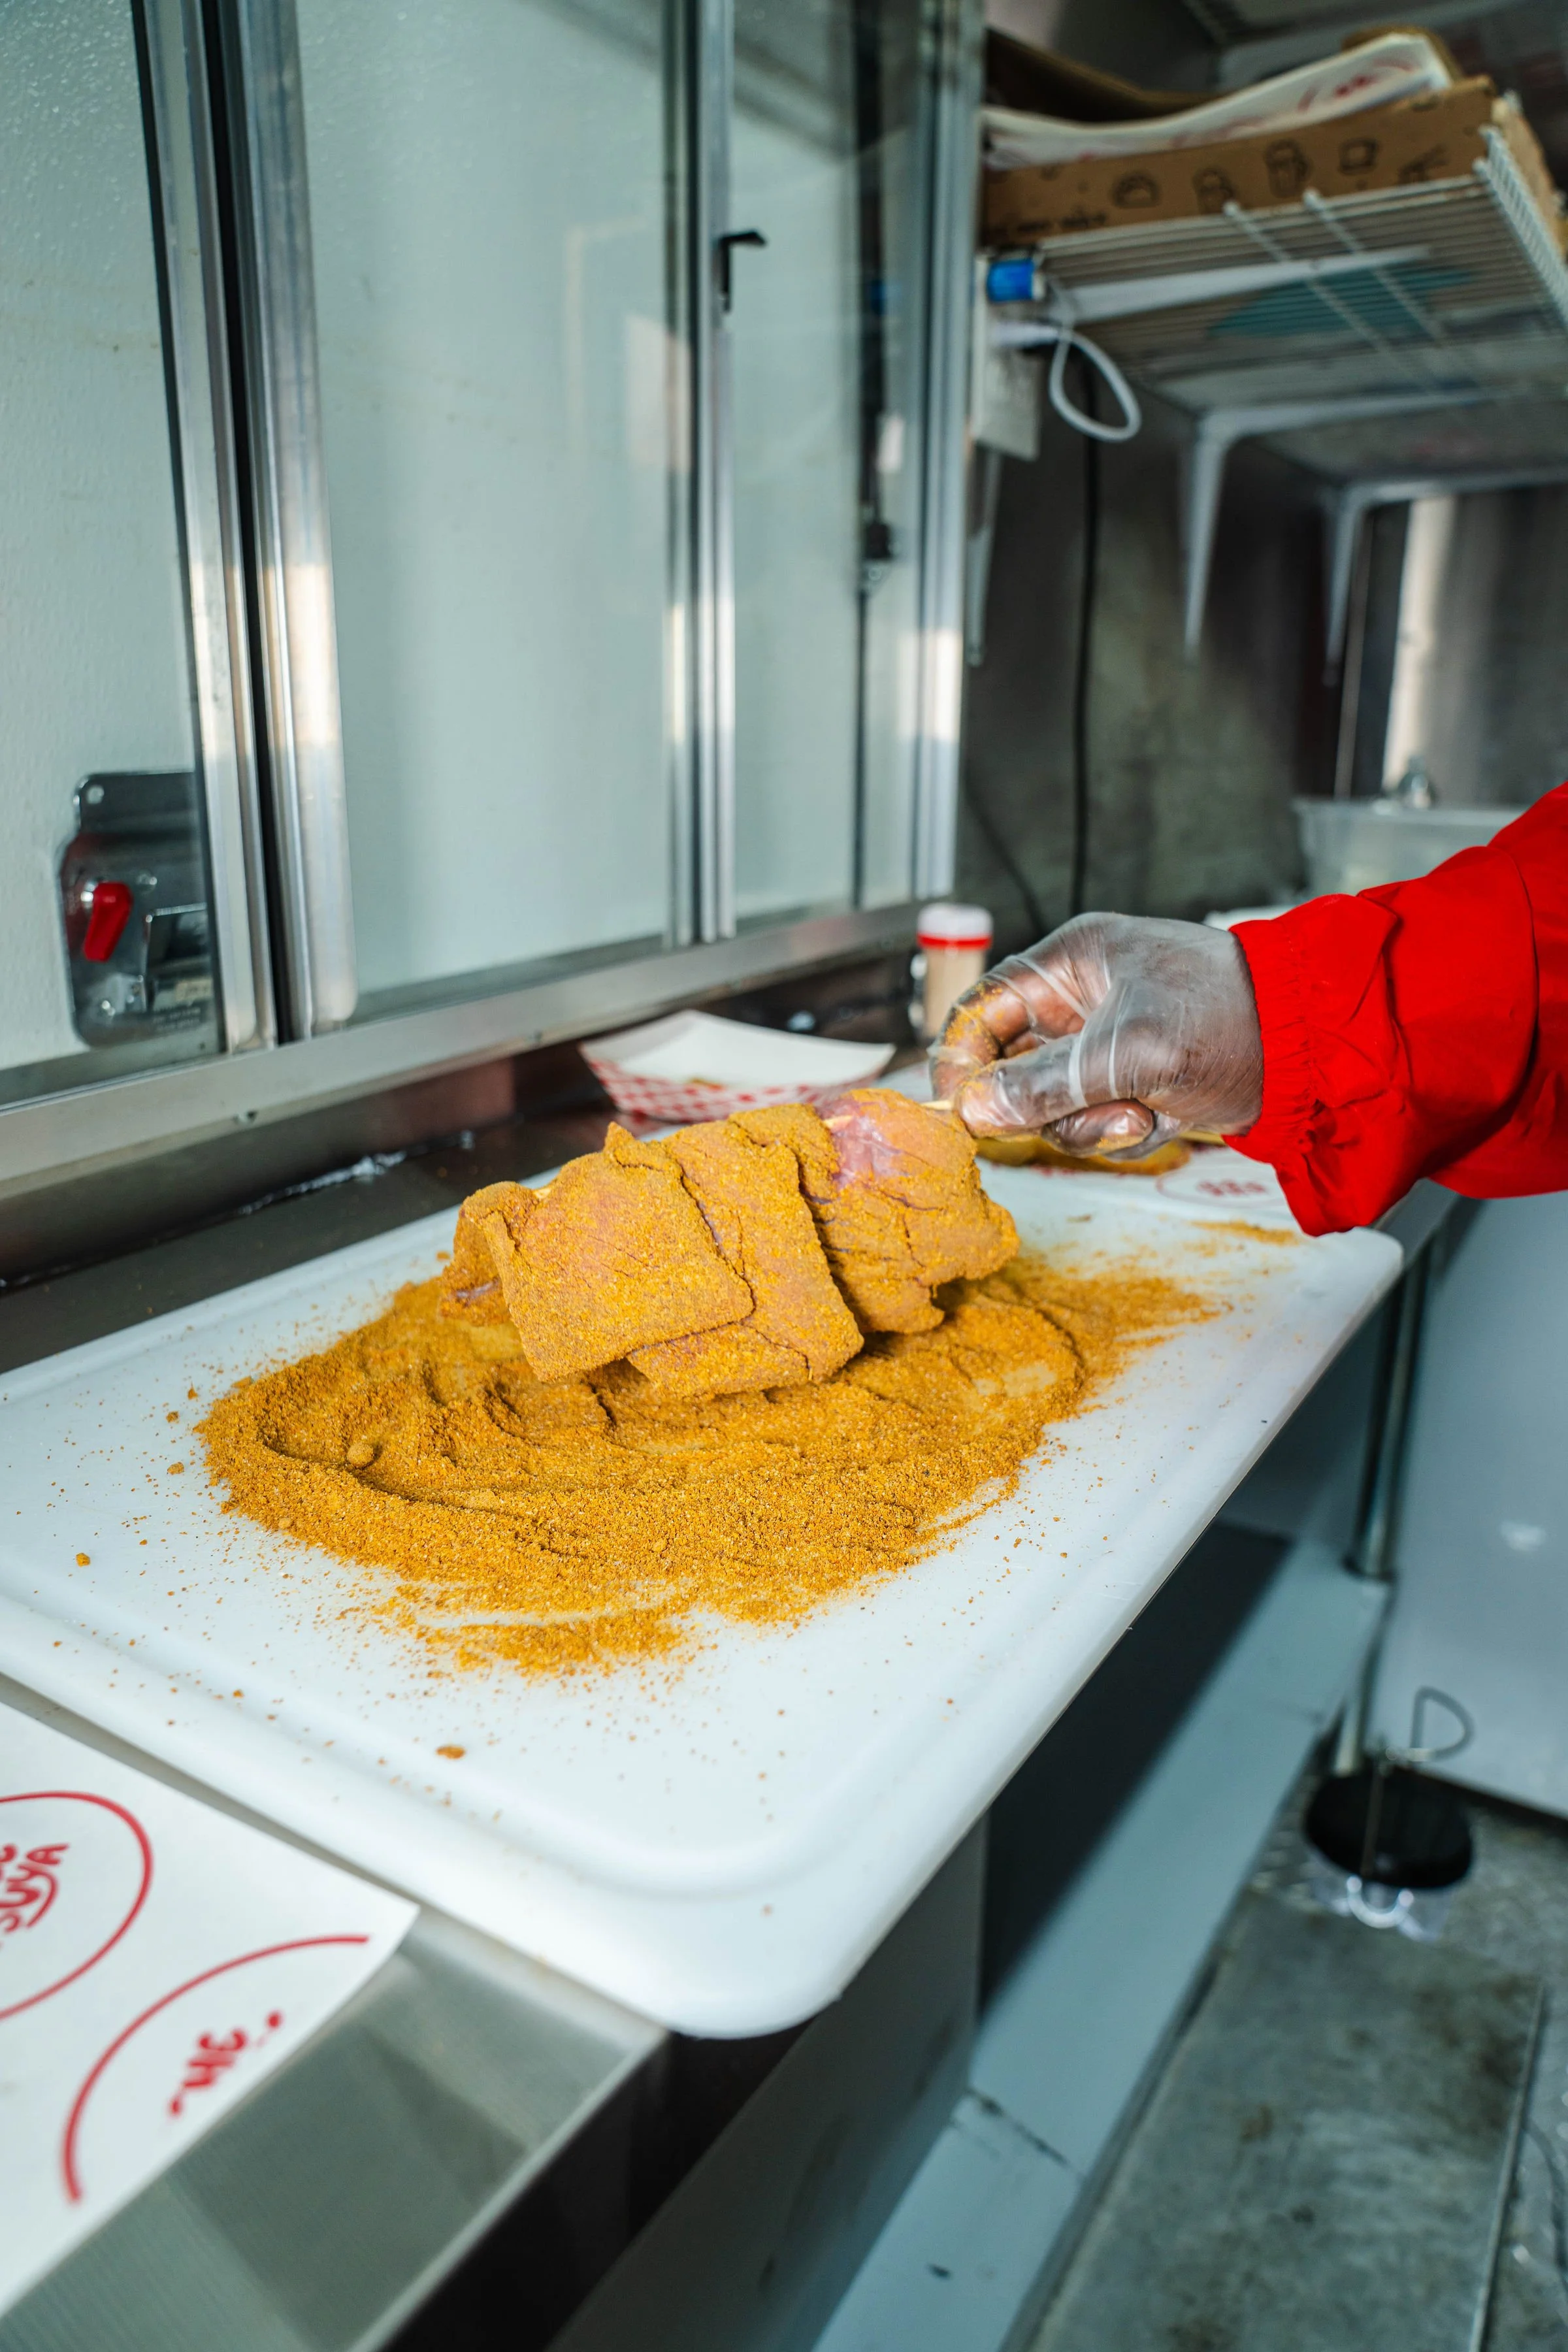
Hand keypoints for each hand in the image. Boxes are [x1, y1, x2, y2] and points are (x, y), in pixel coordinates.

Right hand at [929, 913, 1263, 1155]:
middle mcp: (1079, 1003)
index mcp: (1071, 963)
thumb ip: (1046, 1084)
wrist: (1309, 1050)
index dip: (961, 1059)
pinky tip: (1157, 1120)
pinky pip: (1088, 1127)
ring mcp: (1103, 1049)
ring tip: (1136, 1114)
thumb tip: (974, 1109)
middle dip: (1038, 1103)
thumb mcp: (1128, 1049)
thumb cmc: (1229, 1016)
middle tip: (1069, 1114)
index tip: (958, 1109)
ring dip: (1086, 1124)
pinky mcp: (1127, 1088)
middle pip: (1009, 1068)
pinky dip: (1118, 1135)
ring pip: (1048, 1108)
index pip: (982, 1009)